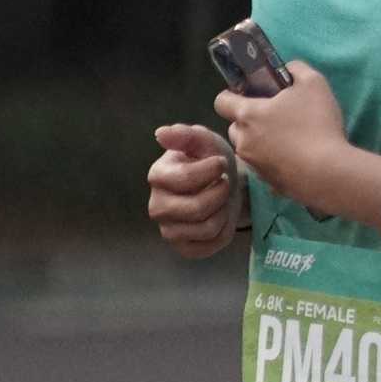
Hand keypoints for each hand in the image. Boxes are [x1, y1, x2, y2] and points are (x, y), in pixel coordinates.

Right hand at [148, 122, 239, 258]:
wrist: (224, 185)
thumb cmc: (211, 161)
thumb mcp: (205, 142)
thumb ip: (185, 135)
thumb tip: (160, 134)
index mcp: (157, 177)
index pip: (186, 179)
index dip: (212, 170)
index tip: (221, 163)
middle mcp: (157, 206)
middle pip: (196, 209)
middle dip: (220, 194)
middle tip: (224, 183)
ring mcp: (169, 230)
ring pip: (207, 228)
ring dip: (223, 211)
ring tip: (221, 199)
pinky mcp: (184, 247)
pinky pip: (211, 245)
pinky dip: (223, 231)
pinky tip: (219, 216)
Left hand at [215, 58, 355, 213]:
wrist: (329, 173)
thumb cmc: (317, 124)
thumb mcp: (313, 83)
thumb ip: (296, 69)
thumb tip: (287, 69)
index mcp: (248, 115)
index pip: (221, 101)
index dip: (232, 95)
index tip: (251, 95)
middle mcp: (243, 141)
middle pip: (234, 127)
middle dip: (249, 122)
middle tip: (276, 118)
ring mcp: (254, 165)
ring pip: (248, 149)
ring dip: (260, 143)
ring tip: (287, 141)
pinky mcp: (268, 183)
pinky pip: (265, 168)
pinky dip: (275, 162)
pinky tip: (298, 159)